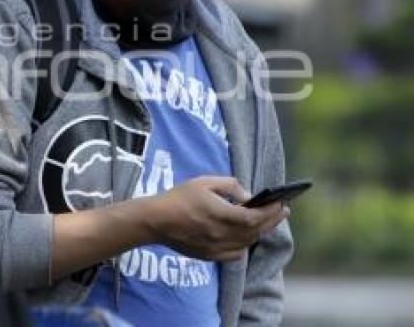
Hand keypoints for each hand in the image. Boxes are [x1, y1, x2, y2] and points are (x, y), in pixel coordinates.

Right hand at [147, 176, 288, 260]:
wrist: (156, 220)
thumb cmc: (179, 197)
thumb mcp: (204, 182)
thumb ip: (229, 186)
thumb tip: (248, 196)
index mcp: (221, 215)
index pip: (255, 217)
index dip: (270, 212)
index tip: (281, 204)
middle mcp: (222, 234)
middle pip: (255, 231)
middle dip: (272, 221)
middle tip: (282, 211)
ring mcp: (216, 247)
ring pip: (247, 243)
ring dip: (260, 232)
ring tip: (267, 222)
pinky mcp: (210, 255)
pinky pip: (236, 253)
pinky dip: (246, 245)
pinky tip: (247, 237)